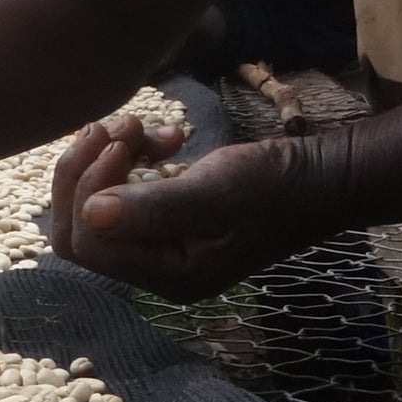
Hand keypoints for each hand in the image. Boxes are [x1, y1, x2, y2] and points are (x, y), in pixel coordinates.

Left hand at [43, 112, 355, 300]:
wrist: (320, 177)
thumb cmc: (276, 187)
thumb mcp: (216, 193)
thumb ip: (153, 207)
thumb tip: (91, 214)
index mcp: (168, 275)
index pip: (86, 243)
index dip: (87, 191)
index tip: (119, 145)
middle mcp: (158, 267)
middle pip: (81, 226)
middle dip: (86, 172)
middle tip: (115, 129)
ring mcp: (162, 242)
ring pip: (98, 202)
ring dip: (109, 156)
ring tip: (141, 126)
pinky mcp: (169, 215)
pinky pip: (127, 187)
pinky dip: (135, 155)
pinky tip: (169, 138)